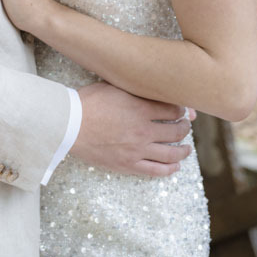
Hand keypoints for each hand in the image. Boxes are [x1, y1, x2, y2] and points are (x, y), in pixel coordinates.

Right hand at [72, 82, 194, 177]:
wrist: (70, 125)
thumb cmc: (89, 102)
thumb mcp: (115, 87)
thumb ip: (135, 88)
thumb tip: (151, 85)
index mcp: (141, 109)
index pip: (173, 109)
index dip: (182, 109)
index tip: (183, 110)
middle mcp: (143, 130)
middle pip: (176, 131)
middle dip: (184, 128)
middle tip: (185, 126)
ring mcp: (137, 150)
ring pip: (171, 153)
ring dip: (183, 150)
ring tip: (187, 148)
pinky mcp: (128, 164)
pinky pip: (156, 170)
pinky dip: (169, 169)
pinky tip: (175, 166)